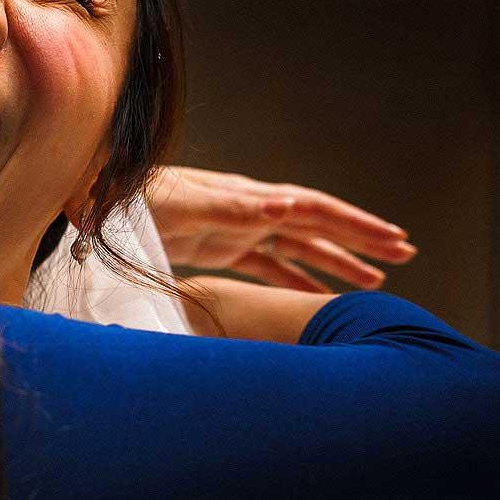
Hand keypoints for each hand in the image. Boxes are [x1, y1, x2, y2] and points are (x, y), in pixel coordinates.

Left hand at [145, 166, 415, 289]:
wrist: (95, 202)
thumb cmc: (134, 200)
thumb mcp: (183, 204)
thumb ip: (233, 206)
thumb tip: (287, 205)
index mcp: (250, 199)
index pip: (316, 211)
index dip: (356, 226)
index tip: (393, 239)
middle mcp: (250, 210)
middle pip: (319, 226)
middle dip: (361, 240)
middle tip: (404, 253)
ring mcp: (236, 229)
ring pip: (300, 248)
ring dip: (337, 262)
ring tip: (375, 281)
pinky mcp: (218, 248)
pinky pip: (268, 267)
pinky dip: (296, 281)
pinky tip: (315, 299)